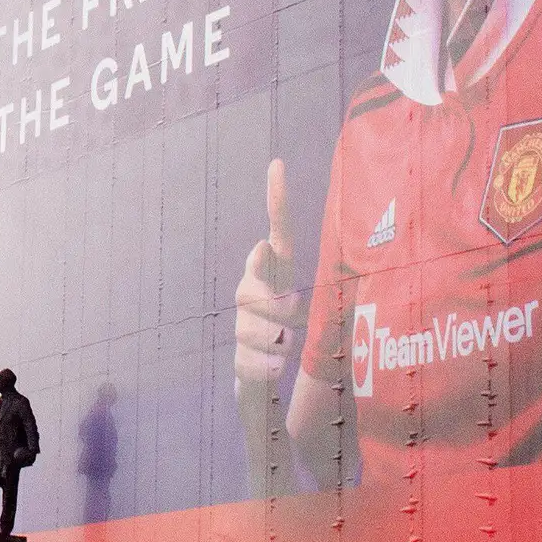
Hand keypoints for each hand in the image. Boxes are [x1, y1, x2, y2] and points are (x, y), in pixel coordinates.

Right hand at [234, 157, 303, 391]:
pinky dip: (266, 368)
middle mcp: (254, 292)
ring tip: (284, 348)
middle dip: (271, 307)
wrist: (268, 376)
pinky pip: (250, 360)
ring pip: (251, 328)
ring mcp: (243, 323)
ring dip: (274, 344)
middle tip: (288, 321)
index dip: (278, 202)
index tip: (278, 166)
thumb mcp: (302, 307)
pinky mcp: (238, 357)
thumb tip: (262, 245)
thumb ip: (282, 281)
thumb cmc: (289, 334)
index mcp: (277, 274)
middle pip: (251, 289)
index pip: (279, 233)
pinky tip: (273, 368)